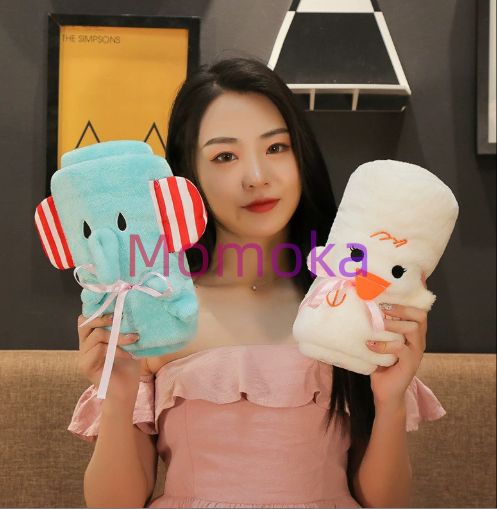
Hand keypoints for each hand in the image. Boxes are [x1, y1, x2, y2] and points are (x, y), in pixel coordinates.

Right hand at [77, 312, 141, 403]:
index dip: (98, 309)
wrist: (126, 393)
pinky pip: (100, 350)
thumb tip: (135, 310)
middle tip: (120, 318)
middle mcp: (85, 346)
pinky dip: (116, 349)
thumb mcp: (130, 344)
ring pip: (96, 335)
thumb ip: (126, 329)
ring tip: (133, 339)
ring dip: (117, 335)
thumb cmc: (129, 368)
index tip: (115, 305)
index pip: (87, 318)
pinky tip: (128, 354)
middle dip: (104, 318)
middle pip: (85, 323)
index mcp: (93, 339)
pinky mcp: (86, 366)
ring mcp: (83, 356)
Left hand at [365, 273, 428, 405]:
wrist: (386, 391)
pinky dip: (384, 345)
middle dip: (400, 309)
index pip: (418, 311)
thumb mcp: (381, 341)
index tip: (386, 297)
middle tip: (381, 308)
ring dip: (392, 324)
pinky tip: (371, 345)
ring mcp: (416, 352)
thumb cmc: (381, 363)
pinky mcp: (410, 364)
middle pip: (420, 316)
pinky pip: (401, 348)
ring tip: (376, 326)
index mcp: (413, 333)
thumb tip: (361, 306)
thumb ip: (378, 327)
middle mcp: (418, 341)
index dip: (405, 302)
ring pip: (412, 329)